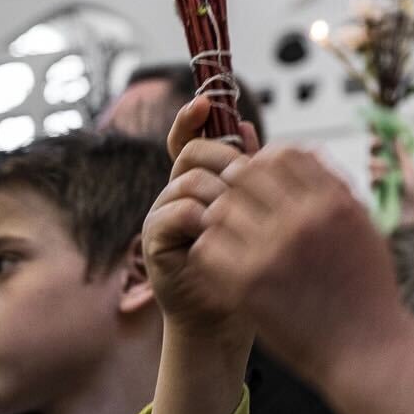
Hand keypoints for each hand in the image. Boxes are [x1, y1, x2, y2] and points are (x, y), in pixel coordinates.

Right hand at [142, 96, 259, 346]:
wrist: (228, 313)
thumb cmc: (247, 259)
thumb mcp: (257, 210)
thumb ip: (250, 170)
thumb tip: (247, 127)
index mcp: (202, 180)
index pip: (190, 139)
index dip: (192, 118)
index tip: (206, 100)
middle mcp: (178, 192)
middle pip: (192, 153)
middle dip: (223, 158)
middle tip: (245, 177)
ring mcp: (164, 215)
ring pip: (188, 180)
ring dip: (219, 194)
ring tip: (238, 218)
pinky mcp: (155, 241)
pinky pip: (175, 212)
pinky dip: (199, 218)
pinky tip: (216, 233)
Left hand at [193, 146, 410, 391]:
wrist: (366, 349)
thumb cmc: (367, 288)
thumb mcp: (364, 226)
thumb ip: (335, 188)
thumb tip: (306, 152)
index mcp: (334, 201)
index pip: (284, 153)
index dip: (268, 161)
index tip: (264, 180)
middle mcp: (303, 219)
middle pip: (247, 175)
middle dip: (240, 186)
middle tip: (240, 206)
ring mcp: (272, 251)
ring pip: (221, 208)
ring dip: (222, 217)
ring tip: (231, 234)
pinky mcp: (246, 285)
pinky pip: (207, 247)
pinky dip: (211, 249)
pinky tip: (224, 260)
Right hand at [370, 132, 413, 230]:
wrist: (412, 213)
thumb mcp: (410, 169)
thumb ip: (402, 155)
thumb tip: (397, 137)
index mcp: (395, 158)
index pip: (384, 143)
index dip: (377, 133)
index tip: (373, 123)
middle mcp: (385, 166)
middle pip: (373, 151)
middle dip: (374, 145)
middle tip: (377, 143)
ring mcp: (379, 178)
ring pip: (370, 164)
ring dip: (377, 164)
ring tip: (386, 169)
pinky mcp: (375, 190)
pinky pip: (371, 180)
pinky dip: (376, 178)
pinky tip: (381, 181)